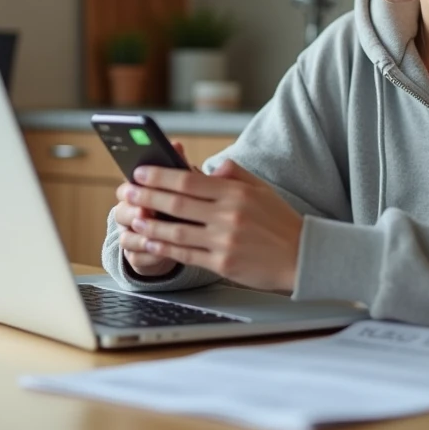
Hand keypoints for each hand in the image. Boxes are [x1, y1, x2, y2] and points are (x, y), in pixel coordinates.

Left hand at [118, 157, 302, 292]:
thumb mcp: (261, 189)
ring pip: (176, 230)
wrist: (302, 256)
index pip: (188, 181)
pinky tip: (150, 241)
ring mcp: (224, 240)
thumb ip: (234, 175)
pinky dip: (165, 246)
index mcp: (236, 193)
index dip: (160, 176)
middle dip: (146, 196)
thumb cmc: (280, 221)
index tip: (141, 172)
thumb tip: (209, 167)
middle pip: (177, 204)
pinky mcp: (223, 263)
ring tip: (131, 217)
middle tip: (126, 191)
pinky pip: (186, 254)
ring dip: (150, 223)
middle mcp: (228, 215)